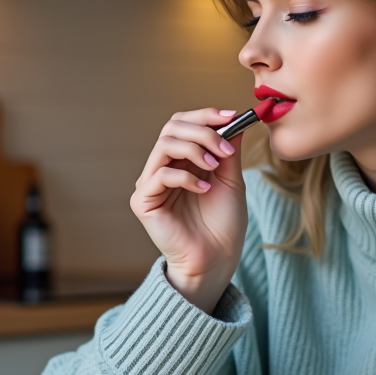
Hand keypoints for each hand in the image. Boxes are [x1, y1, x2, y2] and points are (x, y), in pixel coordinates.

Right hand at [130, 108, 247, 312]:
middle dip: (203, 131)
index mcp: (180, 160)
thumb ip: (227, 150)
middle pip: (171, 128)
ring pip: (164, 145)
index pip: (182, 124)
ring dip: (195, 149)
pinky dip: (186, 176)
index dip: (205, 116)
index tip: (231, 116)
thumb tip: (232, 120)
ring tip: (215, 167)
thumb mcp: (230, 179)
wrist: (217, 258)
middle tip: (225, 149)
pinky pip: (161, 174)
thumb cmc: (223, 223)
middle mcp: (162, 168)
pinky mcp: (143, 201)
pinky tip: (204, 189)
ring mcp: (150, 184)